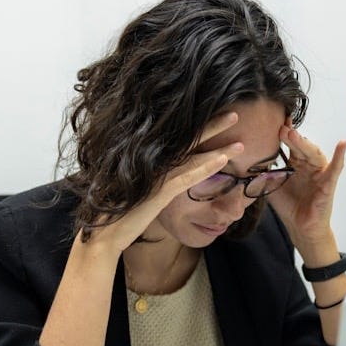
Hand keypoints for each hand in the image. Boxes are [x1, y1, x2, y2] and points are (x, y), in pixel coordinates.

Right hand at [81, 112, 244, 254]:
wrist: (104, 233)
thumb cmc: (121, 213)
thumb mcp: (141, 191)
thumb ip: (155, 180)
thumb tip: (167, 175)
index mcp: (151, 161)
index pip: (181, 139)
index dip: (201, 127)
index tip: (218, 117)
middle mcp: (154, 163)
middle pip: (189, 140)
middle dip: (213, 126)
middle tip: (234, 113)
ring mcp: (156, 176)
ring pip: (193, 157)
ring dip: (218, 148)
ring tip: (240, 142)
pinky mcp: (158, 192)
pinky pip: (187, 177)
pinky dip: (206, 167)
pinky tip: (223, 161)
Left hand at [267, 122, 345, 248]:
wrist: (300, 228)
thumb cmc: (289, 207)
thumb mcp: (271, 187)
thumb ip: (262, 174)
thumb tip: (246, 161)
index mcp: (295, 164)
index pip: (289, 144)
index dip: (282, 133)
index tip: (273, 121)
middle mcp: (308, 165)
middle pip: (300, 146)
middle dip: (290, 136)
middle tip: (280, 127)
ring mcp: (319, 172)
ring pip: (313, 153)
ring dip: (304, 143)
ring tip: (293, 134)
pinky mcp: (329, 183)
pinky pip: (336, 168)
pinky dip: (340, 156)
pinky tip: (342, 144)